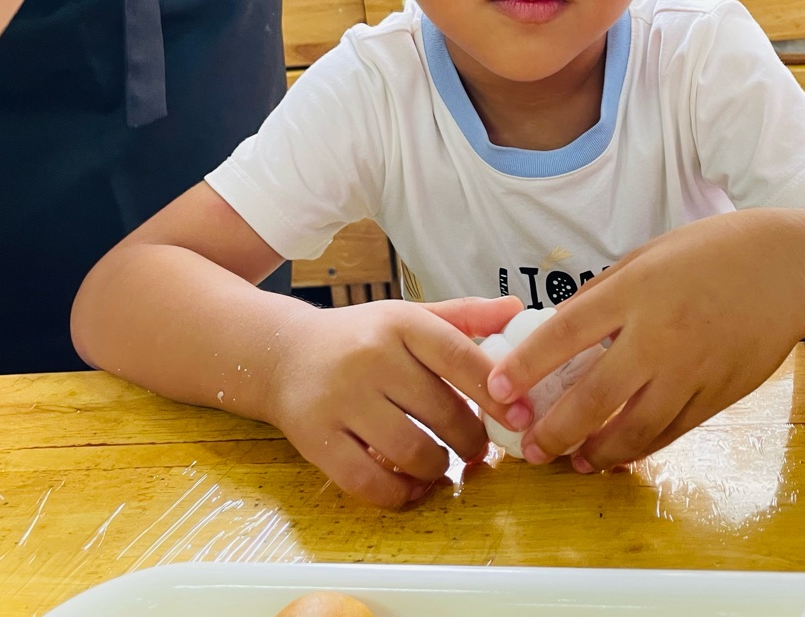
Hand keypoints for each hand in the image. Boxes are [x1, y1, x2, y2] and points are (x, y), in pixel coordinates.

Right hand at [266, 295, 520, 507]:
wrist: (282, 353)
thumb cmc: (357, 338)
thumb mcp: (407, 316)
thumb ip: (462, 317)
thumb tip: (515, 309)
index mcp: (400, 323)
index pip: (461, 358)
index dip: (498, 393)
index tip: (522, 418)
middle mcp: (370, 357)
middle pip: (442, 413)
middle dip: (471, 440)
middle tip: (477, 448)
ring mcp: (340, 399)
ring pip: (411, 452)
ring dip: (438, 468)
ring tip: (442, 463)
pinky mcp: (315, 438)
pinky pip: (369, 482)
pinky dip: (399, 494)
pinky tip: (410, 486)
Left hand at [486, 211, 804, 471]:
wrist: (792, 269)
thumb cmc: (713, 254)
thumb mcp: (648, 257)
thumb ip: (604, 296)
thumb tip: (557, 334)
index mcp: (635, 291)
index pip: (564, 334)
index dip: (524, 369)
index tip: (495, 391)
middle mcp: (662, 334)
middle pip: (594, 396)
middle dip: (554, 430)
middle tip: (528, 448)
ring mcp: (694, 370)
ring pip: (634, 429)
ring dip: (594, 452)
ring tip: (570, 459)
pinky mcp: (719, 395)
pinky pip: (670, 432)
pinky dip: (637, 449)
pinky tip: (614, 454)